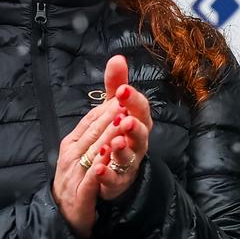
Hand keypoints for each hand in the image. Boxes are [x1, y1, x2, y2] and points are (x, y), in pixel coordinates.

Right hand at [52, 88, 122, 238]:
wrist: (66, 216)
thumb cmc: (77, 178)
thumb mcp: (84, 151)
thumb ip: (96, 127)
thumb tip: (110, 101)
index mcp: (72, 143)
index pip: (90, 120)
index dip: (106, 107)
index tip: (122, 93)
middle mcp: (71, 156)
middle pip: (93, 133)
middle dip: (110, 117)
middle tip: (125, 102)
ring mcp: (74, 176)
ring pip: (93, 153)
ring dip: (107, 138)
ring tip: (122, 124)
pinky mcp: (80, 195)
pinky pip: (90, 180)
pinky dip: (98, 170)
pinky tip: (107, 160)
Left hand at [88, 54, 153, 201]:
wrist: (114, 169)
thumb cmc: (118, 133)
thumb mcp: (115, 108)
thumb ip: (116, 85)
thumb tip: (117, 58)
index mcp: (138, 121)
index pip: (140, 108)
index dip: (133, 100)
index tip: (123, 90)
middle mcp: (138, 142)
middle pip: (141, 133)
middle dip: (134, 126)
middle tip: (125, 119)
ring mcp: (129, 162)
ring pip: (130, 156)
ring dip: (122, 149)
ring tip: (113, 143)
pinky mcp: (118, 180)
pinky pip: (115, 178)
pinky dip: (107, 174)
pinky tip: (98, 168)